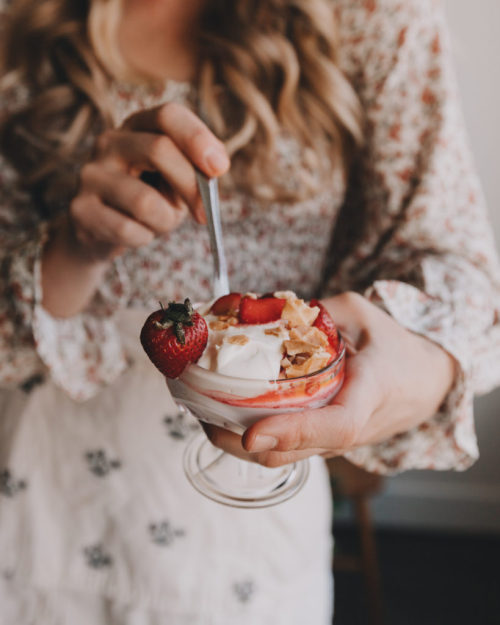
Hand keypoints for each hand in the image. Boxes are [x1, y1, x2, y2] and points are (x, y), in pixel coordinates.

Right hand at [68, 102, 229, 259]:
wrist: (102, 233)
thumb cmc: (150, 200)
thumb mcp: (178, 181)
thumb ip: (198, 171)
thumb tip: (215, 168)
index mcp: (138, 126)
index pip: (168, 115)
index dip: (197, 138)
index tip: (220, 168)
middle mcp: (109, 142)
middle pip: (159, 149)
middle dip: (190, 185)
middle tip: (204, 214)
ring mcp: (90, 174)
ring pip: (145, 201)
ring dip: (165, 222)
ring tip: (159, 223)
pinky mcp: (80, 209)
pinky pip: (129, 230)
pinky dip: (145, 238)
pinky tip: (137, 233)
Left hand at [203, 292, 456, 466]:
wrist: (424, 382)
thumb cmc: (395, 346)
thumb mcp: (363, 312)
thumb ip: (319, 312)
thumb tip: (267, 313)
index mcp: (371, 393)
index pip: (335, 426)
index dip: (292, 433)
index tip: (252, 435)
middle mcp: (352, 429)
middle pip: (294, 452)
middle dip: (241, 441)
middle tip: (200, 413)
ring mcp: (337, 443)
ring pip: (284, 457)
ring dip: (240, 443)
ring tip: (203, 413)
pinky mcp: (325, 444)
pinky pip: (286, 450)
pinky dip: (253, 438)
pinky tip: (227, 415)